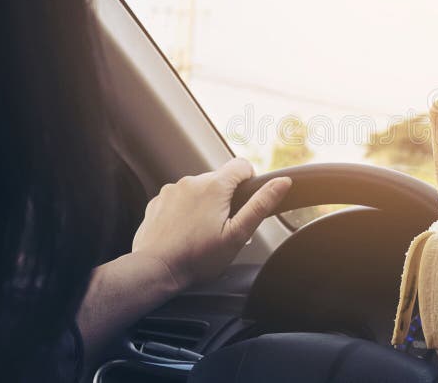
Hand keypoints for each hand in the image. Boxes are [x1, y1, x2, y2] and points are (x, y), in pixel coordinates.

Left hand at [132, 158, 291, 289]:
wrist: (155, 271)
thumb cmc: (197, 258)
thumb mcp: (238, 235)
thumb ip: (261, 204)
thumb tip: (282, 182)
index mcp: (214, 186)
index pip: (242, 165)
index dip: (249, 182)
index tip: (243, 204)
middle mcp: (191, 181)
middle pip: (219, 179)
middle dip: (225, 199)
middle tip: (222, 228)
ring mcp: (172, 190)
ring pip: (199, 189)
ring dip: (204, 204)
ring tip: (201, 232)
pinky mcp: (158, 201)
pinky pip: (179, 198)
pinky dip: (185, 210)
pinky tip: (184, 232)